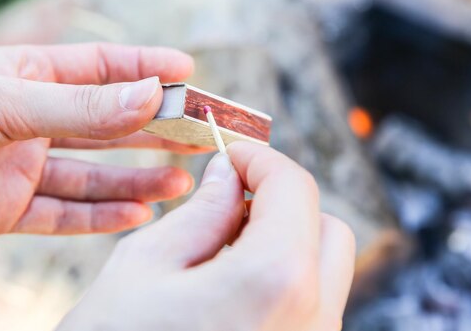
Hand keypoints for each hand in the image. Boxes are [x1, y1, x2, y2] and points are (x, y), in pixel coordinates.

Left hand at [0, 43, 200, 235]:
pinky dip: (101, 217)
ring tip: (181, 183)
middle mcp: (31, 120)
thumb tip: (150, 95)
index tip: (188, 74)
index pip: (101, 68)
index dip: (145, 69)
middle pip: (107, 125)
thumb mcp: (5, 102)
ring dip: (137, 179)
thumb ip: (78, 107)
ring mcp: (21, 166)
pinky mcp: (7, 208)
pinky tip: (138, 214)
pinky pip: (64, 214)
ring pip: (93, 174)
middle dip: (155, 130)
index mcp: (29, 75)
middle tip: (200, 136)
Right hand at [58, 142, 355, 330]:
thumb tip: (228, 175)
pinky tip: (230, 287)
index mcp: (275, 282)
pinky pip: (311, 306)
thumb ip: (201, 212)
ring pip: (325, 269)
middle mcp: (314, 321)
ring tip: (221, 248)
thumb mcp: (145, 268)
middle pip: (326, 227)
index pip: (295, 188)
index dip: (261, 159)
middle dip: (282, 201)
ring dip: (284, 240)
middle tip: (229, 200)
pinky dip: (282, 280)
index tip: (232, 156)